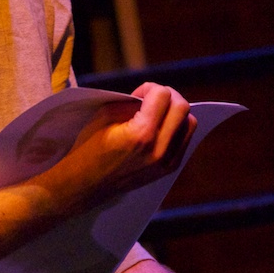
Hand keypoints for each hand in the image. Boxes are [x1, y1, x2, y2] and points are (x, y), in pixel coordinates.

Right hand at [37, 83, 196, 213]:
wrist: (83, 184)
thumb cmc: (88, 146)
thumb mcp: (105, 115)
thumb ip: (132, 102)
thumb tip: (151, 97)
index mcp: (141, 134)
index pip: (163, 96)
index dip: (149, 88)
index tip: (137, 95)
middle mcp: (159, 150)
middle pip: (182, 108)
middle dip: (168, 96)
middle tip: (150, 99)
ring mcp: (166, 163)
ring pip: (189, 124)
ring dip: (175, 113)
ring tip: (155, 114)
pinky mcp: (168, 170)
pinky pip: (184, 140)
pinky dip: (175, 129)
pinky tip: (158, 129)